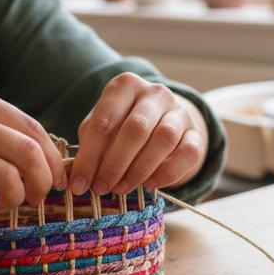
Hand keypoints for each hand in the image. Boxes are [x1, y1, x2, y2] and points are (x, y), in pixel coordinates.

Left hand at [68, 73, 207, 195]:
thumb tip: (77, 177)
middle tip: (101, 188)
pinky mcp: (196, 132)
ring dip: (139, 170)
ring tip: (122, 188)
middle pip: (136, 129)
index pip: (106, 121)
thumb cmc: (122, 124)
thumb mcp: (102, 128)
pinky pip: (188, 153)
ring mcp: (179, 111)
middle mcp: (155, 93)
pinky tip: (150, 185)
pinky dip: (168, 173)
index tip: (79, 184)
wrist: (161, 120)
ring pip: (164, 138)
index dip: (90, 156)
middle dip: (114, 164)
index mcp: (125, 86)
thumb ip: (90, 147)